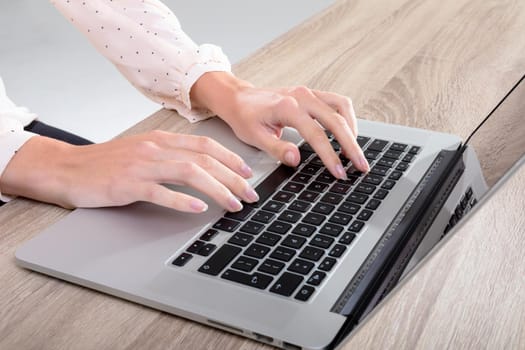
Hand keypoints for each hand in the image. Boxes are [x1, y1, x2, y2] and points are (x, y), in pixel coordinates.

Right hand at [0, 132, 257, 211]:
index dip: (231, 158)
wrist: (68, 168)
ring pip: (190, 173)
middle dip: (233, 178)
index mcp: (161, 139)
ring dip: (217, 189)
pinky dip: (183, 200)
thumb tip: (203, 170)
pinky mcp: (127, 184)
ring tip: (234, 204)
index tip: (248, 174)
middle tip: (251, 195)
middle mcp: (155, 148)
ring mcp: (142, 165)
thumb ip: (171, 156)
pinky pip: (161, 191)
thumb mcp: (143, 152)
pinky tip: (200, 208)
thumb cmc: (108, 163)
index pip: (205, 145)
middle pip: (205, 160)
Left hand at [191, 72, 368, 178]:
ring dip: (352, 129)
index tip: (340, 172)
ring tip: (355, 151)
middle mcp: (302, 97)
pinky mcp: (311, 94)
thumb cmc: (244, 116)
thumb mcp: (254, 137)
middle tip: (361, 166)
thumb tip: (296, 159)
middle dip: (352, 145)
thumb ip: (276, 148)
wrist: (238, 97)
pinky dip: (346, 117)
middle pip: (336, 120)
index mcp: (287, 108)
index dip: (330, 156)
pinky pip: (336, 102)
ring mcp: (308, 93)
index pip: (316, 135)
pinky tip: (347, 133)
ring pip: (342, 107)